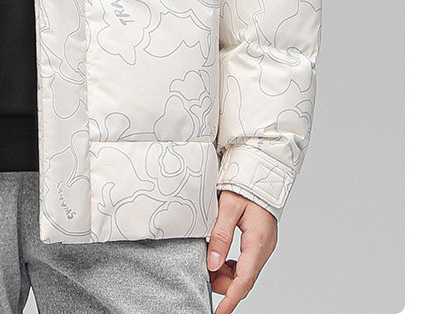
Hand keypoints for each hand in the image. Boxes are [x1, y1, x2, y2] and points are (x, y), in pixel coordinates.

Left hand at [207, 190, 276, 312]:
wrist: (261, 170)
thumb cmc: (245, 184)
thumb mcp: (228, 207)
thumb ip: (220, 236)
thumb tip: (212, 264)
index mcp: (258, 241)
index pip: (244, 280)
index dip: (230, 299)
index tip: (218, 313)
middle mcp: (264, 248)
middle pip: (244, 279)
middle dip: (224, 284)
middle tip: (204, 274)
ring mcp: (264, 245)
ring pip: (245, 272)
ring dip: (227, 274)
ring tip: (209, 262)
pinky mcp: (260, 241)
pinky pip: (246, 262)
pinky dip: (232, 266)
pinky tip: (220, 257)